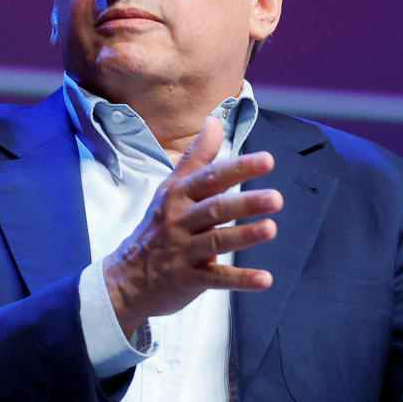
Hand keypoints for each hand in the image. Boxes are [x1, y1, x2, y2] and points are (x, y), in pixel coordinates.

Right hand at [102, 116, 282, 336]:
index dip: (239, 168)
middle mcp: (180, 220)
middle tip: (277, 198)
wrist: (125, 278)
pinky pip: (217, 279)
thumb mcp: (171, 189)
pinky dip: (241, 280)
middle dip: (246, 202)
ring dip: (244, 236)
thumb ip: (197, 157)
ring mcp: (183, 251)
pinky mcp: (188, 279)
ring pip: (216, 241)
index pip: (210, 177)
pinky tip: (265, 280)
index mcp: (179, 196)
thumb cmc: (156, 227)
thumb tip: (215, 120)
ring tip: (271, 229)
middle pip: (215, 208)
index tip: (267, 160)